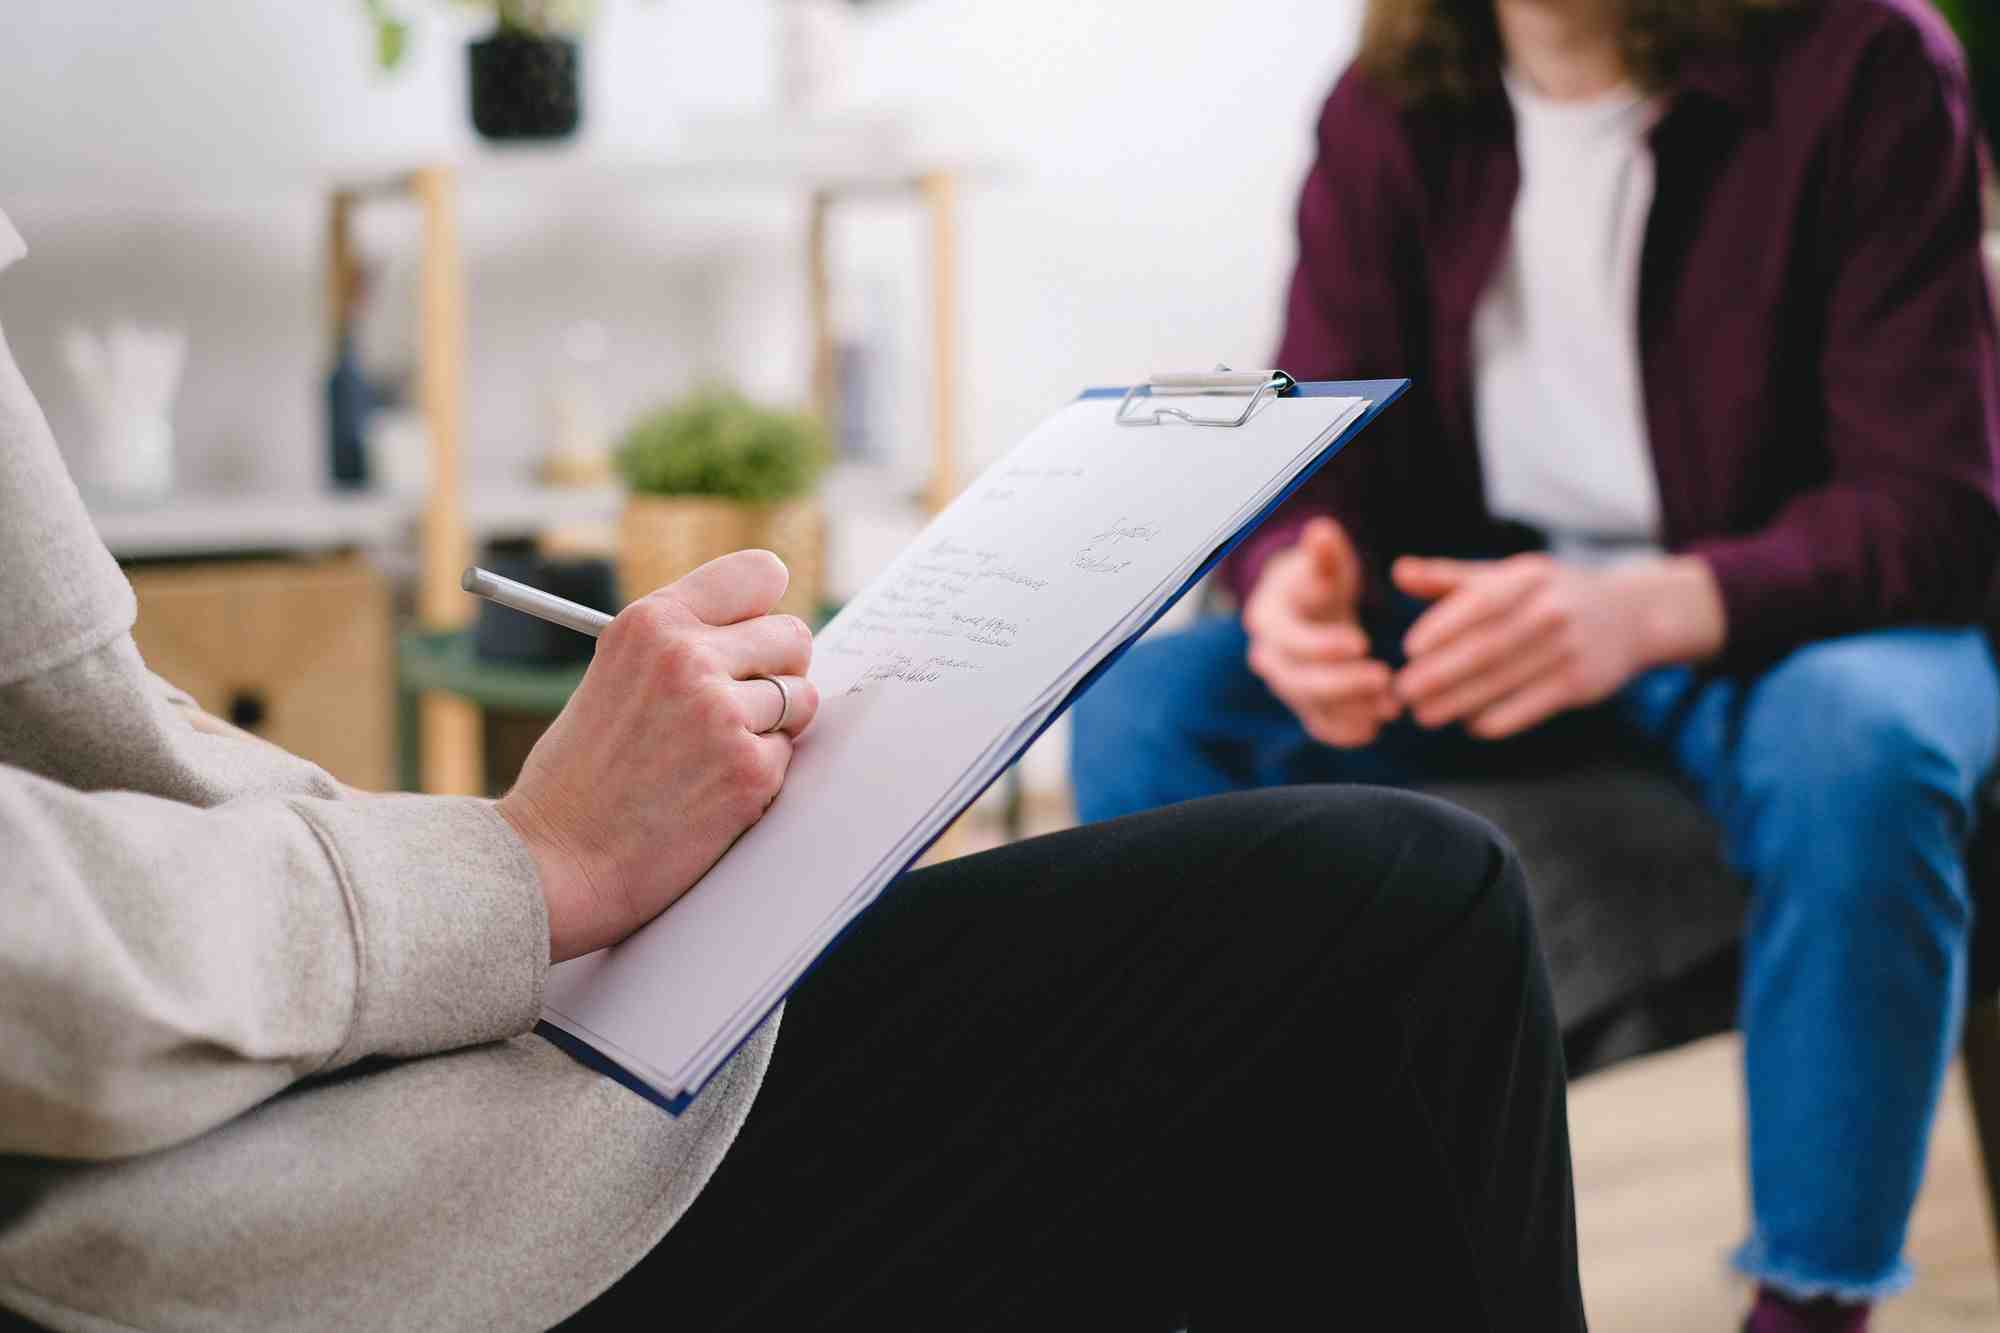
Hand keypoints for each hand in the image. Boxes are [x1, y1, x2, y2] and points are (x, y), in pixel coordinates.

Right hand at [498, 550, 820, 961]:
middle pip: (793, 634)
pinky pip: (789, 754)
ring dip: (772, 726)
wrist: (553, 860)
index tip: (759, 633)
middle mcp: (688, 655)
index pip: (758, 575)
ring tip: (714, 754)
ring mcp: (722, 712)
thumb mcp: (614, 676)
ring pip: (802, 696)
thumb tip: (758, 636)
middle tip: (740, 705)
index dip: (764, 609)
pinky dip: (761, 775)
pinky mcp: (748, 769)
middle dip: (778, 670)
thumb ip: (679, 648)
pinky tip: (710, 791)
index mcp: (651, 622)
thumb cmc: (579, 776)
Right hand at [1242, 516, 1399, 747]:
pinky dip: (1345, 732)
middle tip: (1384, 679)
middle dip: (1342, 684)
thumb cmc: (1318, 578)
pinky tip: (1375, 728)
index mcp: (1268, 619)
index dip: (1322, 645)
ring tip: (1391, 707)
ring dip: (1350, 711)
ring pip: (1311, 707)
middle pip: (1298, 680)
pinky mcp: (1304, 704)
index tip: (1361, 643)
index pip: (1289, 638)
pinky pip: (1319, 726)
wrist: (1309, 606)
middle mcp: (1269, 656)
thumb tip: (1322, 532)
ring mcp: (1285, 684)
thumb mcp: (1324, 562)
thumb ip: (1324, 554)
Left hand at [1392, 553, 1725, 739]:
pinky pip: (1530, 706)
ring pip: (1504, 681)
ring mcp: (1569, 649)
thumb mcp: (1509, 575)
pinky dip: (1497, 719)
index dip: (1443, 626)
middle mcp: (1551, 611)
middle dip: (1441, 674)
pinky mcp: (1580, 684)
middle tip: (1403, 693)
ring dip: (1459, 702)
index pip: (1481, 602)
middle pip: (1488, 647)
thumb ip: (1450, 577)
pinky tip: (1470, 724)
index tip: (1409, 649)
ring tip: (1424, 715)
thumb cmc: (1550, 594)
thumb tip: (1398, 572)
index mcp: (1528, 577)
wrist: (1630, 615)